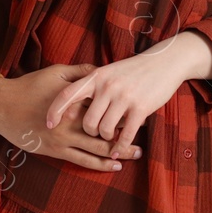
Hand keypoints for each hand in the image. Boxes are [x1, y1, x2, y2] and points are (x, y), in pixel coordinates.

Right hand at [0, 64, 131, 172]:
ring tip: (136, 153)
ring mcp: (64, 139)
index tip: (141, 108)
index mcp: (74, 101)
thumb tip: (101, 71)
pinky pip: (83, 161)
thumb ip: (80, 72)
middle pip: (106, 130)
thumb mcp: (55, 72)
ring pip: (98, 149)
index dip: (124, 109)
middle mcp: (71, 122)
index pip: (105, 106)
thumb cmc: (29, 86)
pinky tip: (115, 165)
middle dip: (127, 134)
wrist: (3, 106)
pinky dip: (100, 165)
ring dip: (119, 152)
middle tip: (146, 137)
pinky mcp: (56, 151)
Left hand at [43, 33, 211, 158]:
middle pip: (87, 121)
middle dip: (89, 132)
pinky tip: (118, 150)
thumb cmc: (132, 70)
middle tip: (95, 132)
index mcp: (96, 76)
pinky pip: (125, 135)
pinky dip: (120, 146)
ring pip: (105, 130)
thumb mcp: (108, 72)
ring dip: (106, 138)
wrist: (163, 62)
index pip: (68, 94)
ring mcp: (124, 97)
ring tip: (110, 135)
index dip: (55, 111)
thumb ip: (91, 86)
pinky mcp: (141, 108)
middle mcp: (107, 87)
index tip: (49, 124)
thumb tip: (71, 106)